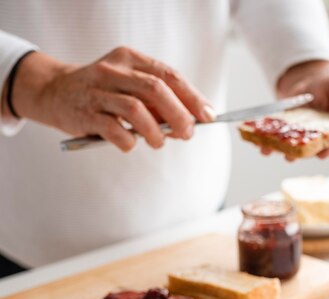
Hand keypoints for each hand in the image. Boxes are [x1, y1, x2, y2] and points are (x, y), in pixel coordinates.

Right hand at [10, 48, 213, 151]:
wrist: (54, 92)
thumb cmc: (103, 93)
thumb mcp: (130, 86)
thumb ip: (158, 101)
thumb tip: (192, 122)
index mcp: (130, 59)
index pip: (169, 76)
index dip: (192, 98)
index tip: (208, 116)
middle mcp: (113, 71)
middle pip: (156, 89)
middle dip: (178, 115)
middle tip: (187, 134)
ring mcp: (97, 91)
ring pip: (136, 109)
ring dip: (155, 132)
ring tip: (158, 143)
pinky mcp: (85, 113)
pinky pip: (114, 130)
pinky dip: (129, 141)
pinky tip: (130, 144)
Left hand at [270, 60, 328, 160]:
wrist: (312, 81)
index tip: (323, 154)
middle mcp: (325, 141)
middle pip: (316, 151)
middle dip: (303, 154)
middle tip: (292, 156)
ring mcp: (308, 141)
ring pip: (297, 150)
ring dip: (284, 152)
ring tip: (273, 150)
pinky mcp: (292, 137)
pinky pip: (282, 143)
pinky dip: (271, 145)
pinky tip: (261, 146)